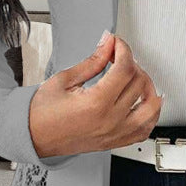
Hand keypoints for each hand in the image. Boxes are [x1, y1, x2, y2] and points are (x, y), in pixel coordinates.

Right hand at [28, 30, 162, 156]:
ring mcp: (115, 133)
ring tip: (136, 78)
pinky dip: (151, 114)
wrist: (33, 137)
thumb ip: (93, 61)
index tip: (117, 44)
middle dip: (132, 63)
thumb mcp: (65, 79)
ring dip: (148, 88)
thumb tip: (107, 45)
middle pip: (139, 83)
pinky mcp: (116, 141)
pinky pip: (145, 129)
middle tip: (119, 57)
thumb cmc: (42, 113)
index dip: (124, 50)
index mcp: (96, 103)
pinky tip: (145, 102)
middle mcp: (110, 120)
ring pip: (151, 107)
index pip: (125, 69)